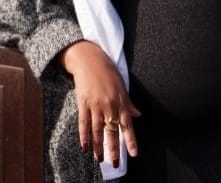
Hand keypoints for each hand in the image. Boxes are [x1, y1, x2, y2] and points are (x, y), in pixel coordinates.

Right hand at [59, 40, 140, 166]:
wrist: (88, 58)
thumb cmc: (107, 70)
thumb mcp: (121, 85)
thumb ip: (128, 103)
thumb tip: (138, 114)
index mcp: (121, 101)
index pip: (127, 125)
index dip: (130, 140)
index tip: (134, 154)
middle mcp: (109, 105)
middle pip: (111, 131)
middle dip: (113, 149)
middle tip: (114, 163)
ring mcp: (95, 104)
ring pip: (97, 130)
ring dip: (98, 146)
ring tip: (99, 159)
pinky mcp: (83, 103)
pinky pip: (83, 123)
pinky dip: (84, 135)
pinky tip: (84, 146)